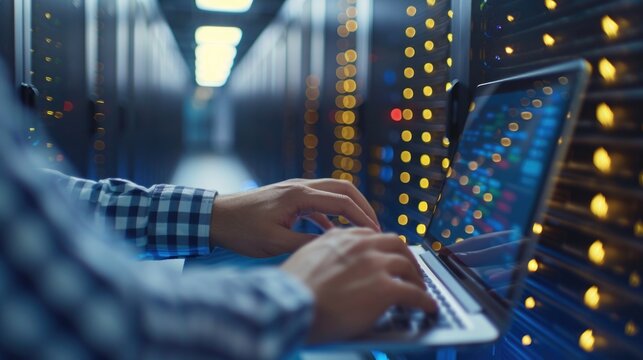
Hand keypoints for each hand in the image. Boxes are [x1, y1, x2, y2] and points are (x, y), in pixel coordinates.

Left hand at [209, 178, 379, 256]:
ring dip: (348, 208)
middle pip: (343, 188)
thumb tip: (335, 248)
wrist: (214, 217)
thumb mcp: (275, 243)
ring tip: (360, 230)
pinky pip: (318, 201)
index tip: (376, 234)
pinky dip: (330, 214)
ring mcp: (294, 189)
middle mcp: (300, 186)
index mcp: (299, 195)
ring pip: (331, 192)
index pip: (342, 202)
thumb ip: (307, 244)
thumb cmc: (241, 230)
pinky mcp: (288, 197)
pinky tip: (332, 234)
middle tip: (376, 228)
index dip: (363, 218)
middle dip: (363, 207)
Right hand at [281, 228, 436, 343]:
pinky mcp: (386, 288)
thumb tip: (328, 262)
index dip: (382, 247)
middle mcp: (362, 246)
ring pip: (408, 265)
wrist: (292, 305)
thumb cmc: (293, 289)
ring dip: (417, 279)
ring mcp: (376, 265)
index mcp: (341, 237)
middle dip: (406, 257)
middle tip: (410, 270)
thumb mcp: (304, 257)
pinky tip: (428, 307)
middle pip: (395, 244)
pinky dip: (424, 300)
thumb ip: (323, 253)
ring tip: (420, 290)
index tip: (386, 256)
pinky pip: (414, 293)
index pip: (371, 235)